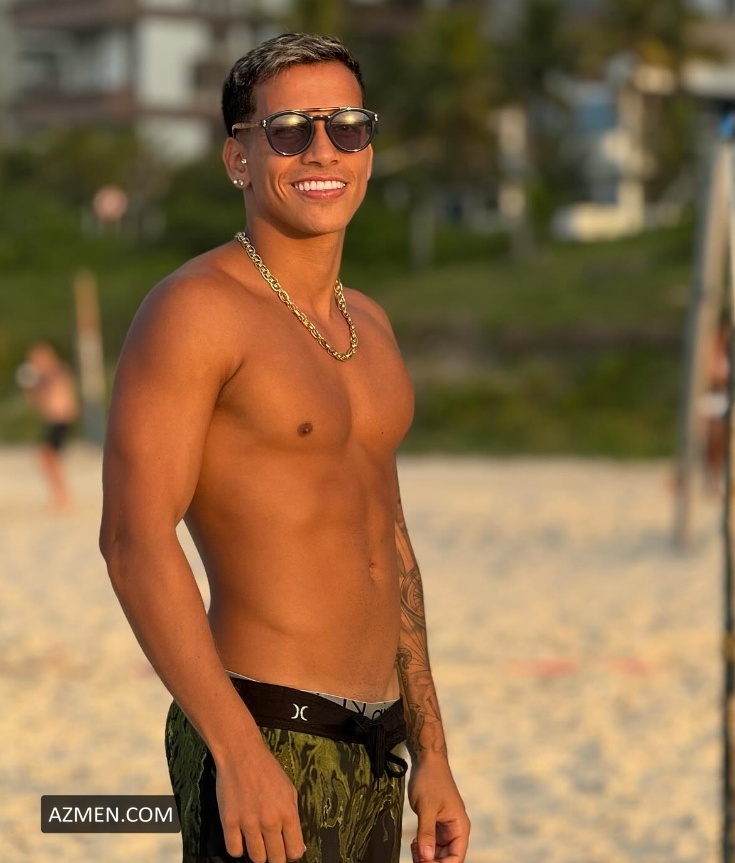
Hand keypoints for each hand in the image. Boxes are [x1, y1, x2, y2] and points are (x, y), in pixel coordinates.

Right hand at [215, 741, 305, 862]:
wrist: (241, 755)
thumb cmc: (267, 770)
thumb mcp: (289, 790)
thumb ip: (294, 819)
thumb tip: (298, 847)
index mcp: (288, 813)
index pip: (294, 852)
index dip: (291, 854)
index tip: (286, 849)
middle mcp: (270, 821)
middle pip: (276, 859)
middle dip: (275, 857)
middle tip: (271, 847)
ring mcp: (249, 823)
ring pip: (256, 859)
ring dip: (258, 853)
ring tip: (256, 840)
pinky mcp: (229, 822)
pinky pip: (234, 851)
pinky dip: (238, 848)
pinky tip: (241, 837)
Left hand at [408, 757, 469, 862]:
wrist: (426, 761)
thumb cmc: (430, 779)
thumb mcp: (427, 808)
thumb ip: (426, 833)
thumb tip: (426, 857)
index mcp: (460, 827)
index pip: (456, 858)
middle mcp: (455, 829)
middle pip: (447, 858)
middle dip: (431, 861)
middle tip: (415, 855)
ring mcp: (445, 826)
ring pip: (438, 852)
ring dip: (425, 855)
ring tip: (413, 846)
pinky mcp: (436, 822)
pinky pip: (431, 842)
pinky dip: (423, 845)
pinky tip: (414, 841)